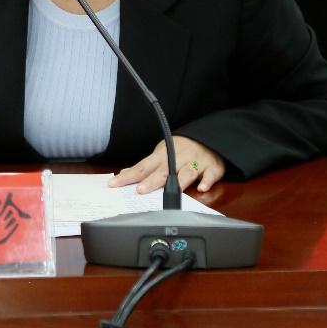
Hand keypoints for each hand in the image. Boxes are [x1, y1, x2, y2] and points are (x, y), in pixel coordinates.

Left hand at [109, 135, 225, 194]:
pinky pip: (210, 174)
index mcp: (163, 156)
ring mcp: (196, 162)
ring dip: (178, 181)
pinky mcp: (212, 167)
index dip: (129, 176)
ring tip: (171, 190)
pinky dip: (207, 181)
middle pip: (163, 171)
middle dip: (151, 181)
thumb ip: (146, 167)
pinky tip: (202, 187)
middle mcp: (178, 158)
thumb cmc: (182, 149)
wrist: (210, 137)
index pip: (142, 167)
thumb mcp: (162, 153)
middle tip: (140, 190)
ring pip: (186, 172)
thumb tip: (125, 173)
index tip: (115, 184)